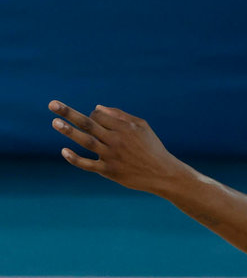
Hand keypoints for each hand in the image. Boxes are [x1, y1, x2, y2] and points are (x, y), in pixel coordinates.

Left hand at [49, 101, 184, 193]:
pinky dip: (75, 158)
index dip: (92, 115)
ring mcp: (112, 156)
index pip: (98, 115)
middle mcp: (117, 140)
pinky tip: (64, 151)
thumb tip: (96, 108)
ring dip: (69, 131)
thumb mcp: (142, 127)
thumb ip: (120, 116)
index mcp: (125, 127)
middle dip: (69, 113)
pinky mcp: (109, 171)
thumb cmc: (152, 148)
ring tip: (54, 122)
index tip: (94, 119)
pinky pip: (88, 164)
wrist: (163, 173)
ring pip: (86, 141)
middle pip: (88, 123)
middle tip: (52, 104)